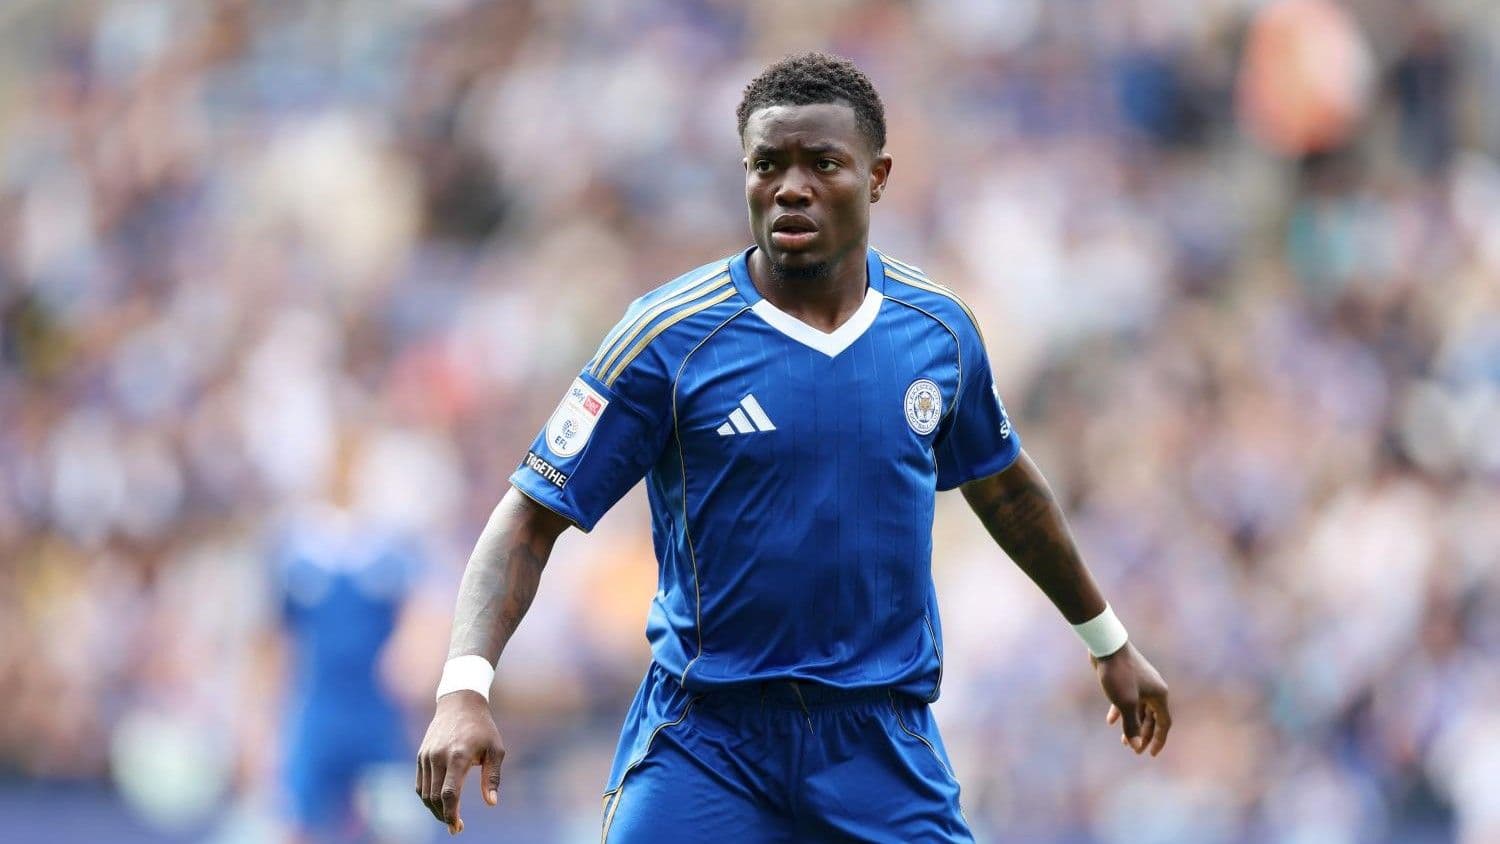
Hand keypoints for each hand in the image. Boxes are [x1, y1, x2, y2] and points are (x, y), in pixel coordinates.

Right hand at [416, 691, 505, 833]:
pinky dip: (427, 797)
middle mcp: (438, 756)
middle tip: (456, 827)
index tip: (456, 828)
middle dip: (444, 816)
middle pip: (434, 797)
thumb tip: (491, 803)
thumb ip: (492, 777)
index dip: (451, 814)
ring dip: (434, 809)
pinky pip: (420, 783)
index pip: (449, 794)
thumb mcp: (496, 749)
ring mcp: (426, 756)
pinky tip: (439, 803)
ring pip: (424, 793)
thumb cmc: (483, 728)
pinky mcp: (420, 755)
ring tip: (449, 816)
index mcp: (458, 756)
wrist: (460, 702)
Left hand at [1092, 642, 1170, 756]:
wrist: (1107, 645)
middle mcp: (1154, 689)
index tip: (1150, 754)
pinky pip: (1128, 700)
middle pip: (1152, 718)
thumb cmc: (1119, 674)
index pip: (1164, 723)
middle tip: (1134, 750)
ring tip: (1122, 741)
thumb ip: (1131, 726)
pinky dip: (1120, 711)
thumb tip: (1136, 747)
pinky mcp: (1128, 679)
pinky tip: (1110, 721)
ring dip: (1132, 725)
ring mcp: (1141, 683)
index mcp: (1159, 695)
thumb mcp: (1125, 703)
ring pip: (1139, 710)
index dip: (1158, 740)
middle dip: (1143, 735)